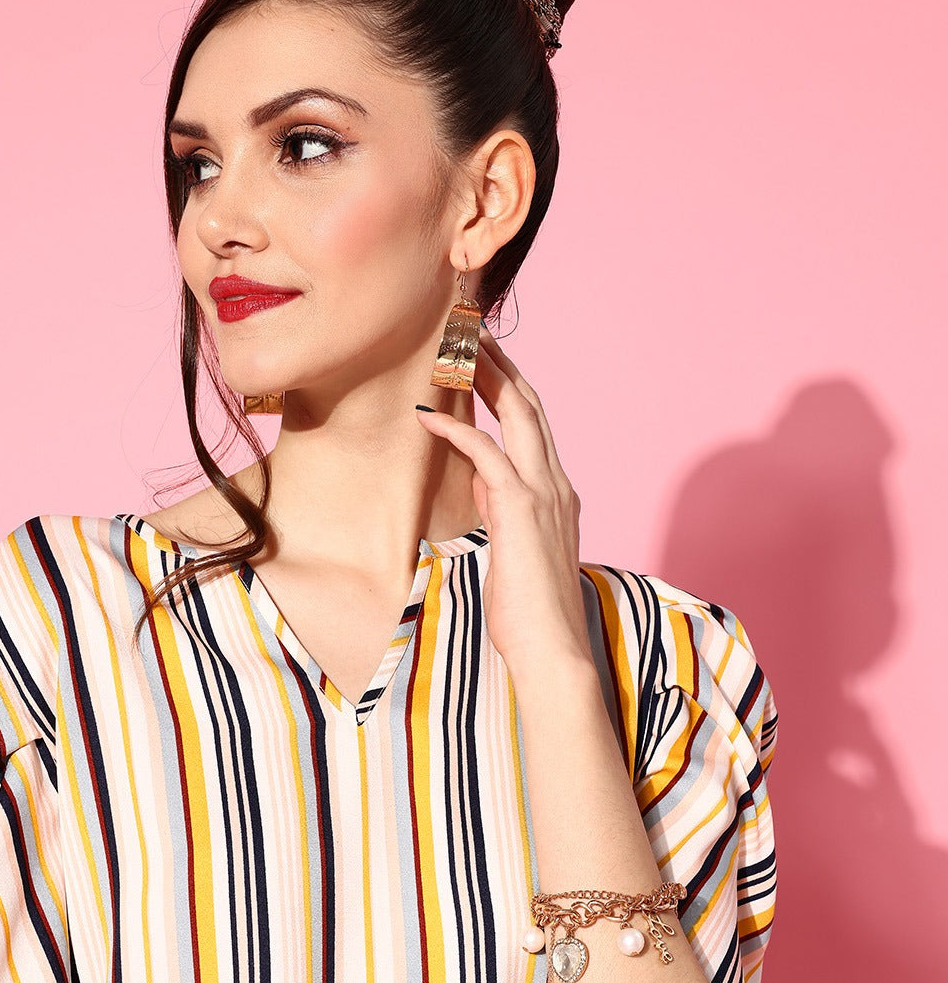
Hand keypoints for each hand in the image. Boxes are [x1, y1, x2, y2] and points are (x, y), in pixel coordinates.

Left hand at [416, 324, 592, 681]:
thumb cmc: (529, 612)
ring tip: (454, 349)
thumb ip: (503, 512)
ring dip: (484, 376)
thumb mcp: (515, 550)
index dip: (509, 386)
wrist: (551, 650)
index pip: (533, 425)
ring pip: (518, 414)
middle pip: (529, 405)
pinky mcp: (522, 509)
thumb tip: (481, 486)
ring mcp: (544, 493)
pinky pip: (487, 454)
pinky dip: (456, 432)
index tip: (482, 360)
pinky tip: (426, 418)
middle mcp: (556, 483)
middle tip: (468, 332)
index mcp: (557, 492)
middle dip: (499, 364)